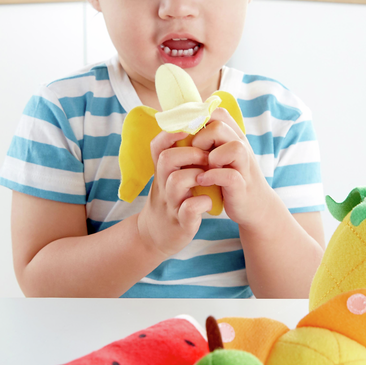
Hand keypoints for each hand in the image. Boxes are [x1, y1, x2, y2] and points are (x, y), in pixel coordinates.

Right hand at [136, 127, 213, 258]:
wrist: (156, 236)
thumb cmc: (171, 199)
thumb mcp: (167, 176)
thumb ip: (177, 156)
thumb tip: (195, 128)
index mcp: (161, 171)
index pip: (158, 145)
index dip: (171, 133)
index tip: (188, 127)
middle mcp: (162, 185)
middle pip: (166, 159)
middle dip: (191, 153)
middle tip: (207, 158)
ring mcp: (171, 203)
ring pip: (176, 181)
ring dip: (197, 176)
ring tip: (209, 179)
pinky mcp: (181, 222)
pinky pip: (188, 209)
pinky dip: (202, 203)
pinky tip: (208, 202)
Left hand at [189, 107, 282, 227]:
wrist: (254, 205)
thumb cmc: (229, 178)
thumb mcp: (219, 154)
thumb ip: (208, 139)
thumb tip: (182, 124)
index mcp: (233, 136)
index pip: (217, 113)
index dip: (197, 119)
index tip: (187, 134)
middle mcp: (241, 147)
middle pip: (220, 127)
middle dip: (201, 140)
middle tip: (196, 155)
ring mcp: (244, 166)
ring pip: (234, 147)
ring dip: (212, 157)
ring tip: (203, 168)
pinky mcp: (242, 186)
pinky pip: (230, 175)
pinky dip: (213, 177)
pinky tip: (203, 180)